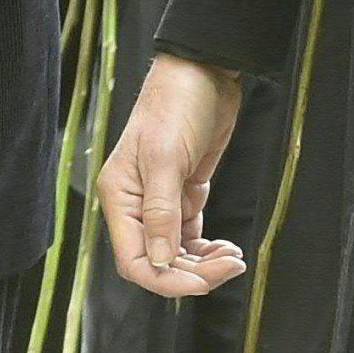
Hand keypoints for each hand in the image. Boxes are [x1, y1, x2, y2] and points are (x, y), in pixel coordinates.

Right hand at [96, 54, 247, 297]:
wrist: (204, 72)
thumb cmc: (177, 104)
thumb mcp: (166, 157)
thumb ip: (161, 212)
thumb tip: (161, 262)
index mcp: (120, 196)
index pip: (135, 260)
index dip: (166, 280)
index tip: (203, 281)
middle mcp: (136, 204)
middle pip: (158, 262)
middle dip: (194, 273)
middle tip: (231, 265)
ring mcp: (161, 201)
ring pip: (176, 255)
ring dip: (204, 264)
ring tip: (234, 257)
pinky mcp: (184, 195)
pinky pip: (189, 238)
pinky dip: (207, 250)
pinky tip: (227, 247)